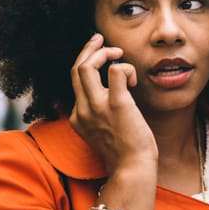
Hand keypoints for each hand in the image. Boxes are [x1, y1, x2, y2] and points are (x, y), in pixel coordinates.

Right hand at [69, 33, 157, 173]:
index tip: (97, 55)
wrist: (132, 169)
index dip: (85, 64)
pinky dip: (125, 68)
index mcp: (77, 118)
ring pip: (86, 66)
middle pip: (75, 69)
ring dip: (102, 53)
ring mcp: (98, 107)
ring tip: (118, 52)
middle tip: (100, 39)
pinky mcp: (118, 104)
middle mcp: (82, 110)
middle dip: (88, 49)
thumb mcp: (104, 133)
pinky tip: (134, 80)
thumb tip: (114, 96)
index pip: (74, 83)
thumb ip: (101, 116)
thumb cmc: (125, 154)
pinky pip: (116, 71)